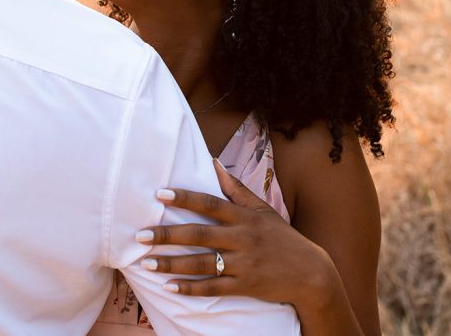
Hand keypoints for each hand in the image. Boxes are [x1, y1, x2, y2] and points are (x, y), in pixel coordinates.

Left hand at [136, 160, 339, 310]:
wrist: (310, 273)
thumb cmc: (282, 238)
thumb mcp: (262, 210)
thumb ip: (236, 189)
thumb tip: (213, 163)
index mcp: (245, 217)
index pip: (211, 203)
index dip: (185, 197)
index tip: (160, 193)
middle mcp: (242, 238)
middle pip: (199, 235)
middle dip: (168, 235)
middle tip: (140, 234)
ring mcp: (243, 264)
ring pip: (201, 264)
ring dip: (171, 264)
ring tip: (146, 262)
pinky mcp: (244, 286)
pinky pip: (213, 288)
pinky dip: (190, 288)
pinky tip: (169, 287)